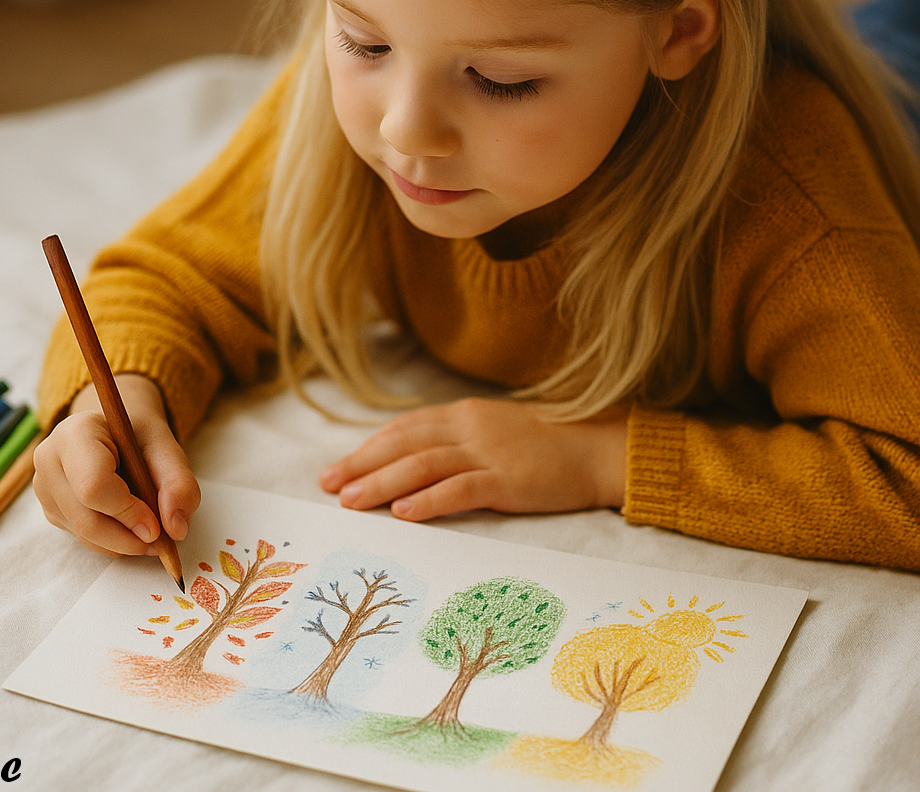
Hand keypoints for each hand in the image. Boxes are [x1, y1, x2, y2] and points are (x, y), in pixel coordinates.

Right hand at [33, 374, 200, 557]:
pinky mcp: (50, 510)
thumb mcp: (166, 447)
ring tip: (151, 534)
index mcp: (75, 433)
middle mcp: (49, 461)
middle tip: (160, 541)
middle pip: (87, 518)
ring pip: (84, 534)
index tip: (156, 526)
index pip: (94, 485)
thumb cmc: (138, 436)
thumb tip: (176, 529)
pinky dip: (112, 542)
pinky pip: (82, 538)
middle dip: (128, 537)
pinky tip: (130, 528)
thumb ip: (178, 483)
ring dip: (123, 544)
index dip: (128, 512)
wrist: (114, 432)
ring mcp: (44, 489)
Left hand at [319, 397, 627, 521]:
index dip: (368, 447)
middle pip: (404, 444)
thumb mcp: (496, 429)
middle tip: (328, 485)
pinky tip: (403, 513)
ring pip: (422, 465)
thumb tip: (418, 456)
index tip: (339, 466)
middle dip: (361, 464)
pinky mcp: (509, 480)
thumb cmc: (548, 443)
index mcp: (465, 414)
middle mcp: (470, 428)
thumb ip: (459, 437)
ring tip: (351, 500)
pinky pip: (460, 489)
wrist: (598, 448)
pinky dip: (428, 500)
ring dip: (382, 483)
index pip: (404, 428)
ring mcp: (489, 453)